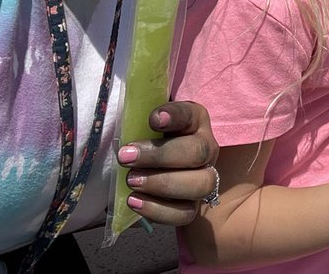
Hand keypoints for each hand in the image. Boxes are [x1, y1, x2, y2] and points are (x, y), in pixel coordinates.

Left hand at [117, 100, 219, 225]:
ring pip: (200, 184)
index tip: (153, 119)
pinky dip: (158, 210)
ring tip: (131, 181)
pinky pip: (185, 214)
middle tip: (126, 157)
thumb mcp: (145, 122)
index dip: (174, 116)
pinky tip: (134, 201)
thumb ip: (138, 118)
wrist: (156, 169)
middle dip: (160, 155)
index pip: (190, 114)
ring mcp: (205, 178)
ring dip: (162, 184)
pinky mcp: (194, 206)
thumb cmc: (147, 139)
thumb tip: (121, 117)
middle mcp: (207, 148)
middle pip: (198, 152)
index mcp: (195, 120)